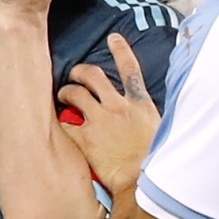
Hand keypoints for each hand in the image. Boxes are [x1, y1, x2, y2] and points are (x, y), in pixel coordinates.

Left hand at [59, 34, 160, 194]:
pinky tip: (56, 124)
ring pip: (75, 94)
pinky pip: (66, 124)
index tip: (113, 38)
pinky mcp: (85, 138)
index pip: (130, 69)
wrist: (143, 180)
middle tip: (75, 74)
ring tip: (62, 95)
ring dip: (66, 92)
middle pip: (94, 76)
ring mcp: (100, 121)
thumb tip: (148, 114)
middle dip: (81, 71)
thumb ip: (150, 117)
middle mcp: (118, 106)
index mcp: (140, 104)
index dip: (121, 50)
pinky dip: (60, 122)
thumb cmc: (156, 160)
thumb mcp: (163, 131)